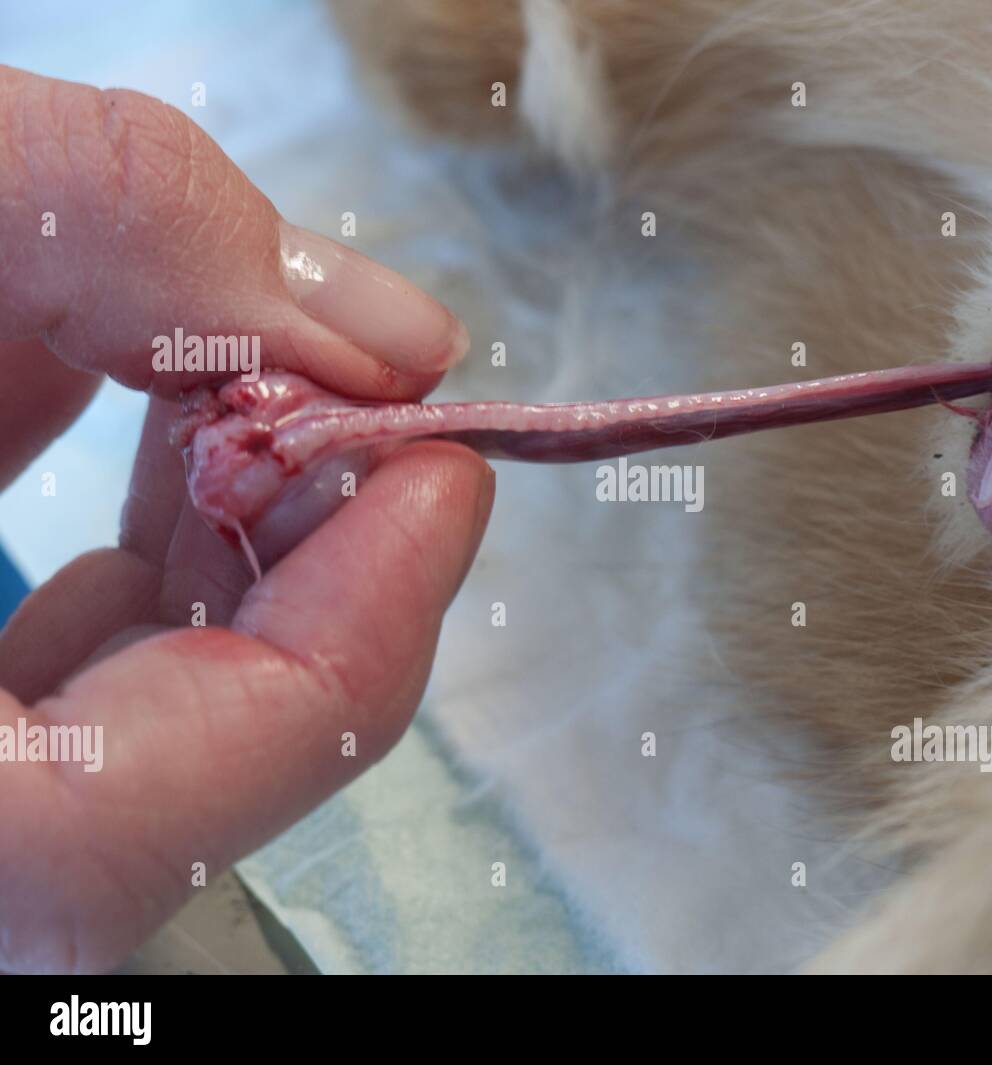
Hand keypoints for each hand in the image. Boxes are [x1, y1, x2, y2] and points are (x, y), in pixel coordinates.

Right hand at [0, 66, 492, 971]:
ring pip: (116, 728)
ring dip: (207, 551)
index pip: (201, 781)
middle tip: (339, 405)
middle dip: (290, 562)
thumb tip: (391, 334)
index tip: (445, 458)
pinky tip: (129, 436)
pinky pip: (36, 707)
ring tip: (229, 396)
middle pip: (183, 758)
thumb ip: (117, 223)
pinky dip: (112, 571)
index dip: (369, 611)